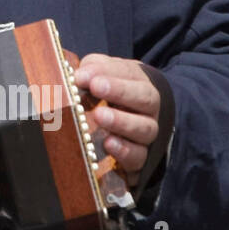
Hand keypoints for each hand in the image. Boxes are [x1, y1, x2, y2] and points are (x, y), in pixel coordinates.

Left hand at [73, 54, 160, 188]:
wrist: (128, 124)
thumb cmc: (110, 93)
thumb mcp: (102, 74)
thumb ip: (93, 70)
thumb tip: (80, 75)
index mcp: (139, 83)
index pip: (130, 74)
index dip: (109, 72)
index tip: (84, 76)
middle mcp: (148, 108)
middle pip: (145, 98)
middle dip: (120, 91)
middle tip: (96, 87)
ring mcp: (146, 135)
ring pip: (144, 129)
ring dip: (121, 122)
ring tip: (100, 116)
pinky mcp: (140, 159)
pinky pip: (139, 156)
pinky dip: (125, 151)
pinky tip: (108, 143)